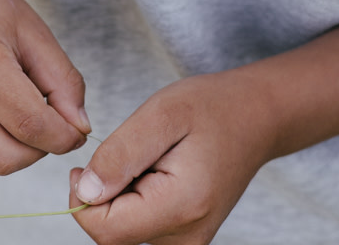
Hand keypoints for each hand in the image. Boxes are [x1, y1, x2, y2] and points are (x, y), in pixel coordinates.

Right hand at [0, 0, 90, 185]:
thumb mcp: (34, 31)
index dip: (64, 136)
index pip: (32, 125)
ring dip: (9, 156)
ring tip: (13, 118)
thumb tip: (79, 130)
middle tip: (46, 122)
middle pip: (7, 158)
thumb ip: (64, 81)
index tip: (75, 132)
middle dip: (38, 149)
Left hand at [68, 71, 273, 244]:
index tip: (88, 163)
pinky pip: (141, 228)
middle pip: (112, 234)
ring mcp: (190, 243)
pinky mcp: (186, 238)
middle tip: (129, 153)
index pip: (106, 230)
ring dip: (121, 196)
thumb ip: (121, 153)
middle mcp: (187, 238)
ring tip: (149, 160)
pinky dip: (135, 201)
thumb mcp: (162, 113)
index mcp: (182, 206)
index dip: (83, 198)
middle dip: (105, 194)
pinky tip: (155, 173)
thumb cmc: (212, 107)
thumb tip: (86, 191)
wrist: (256, 118)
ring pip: (124, 232)